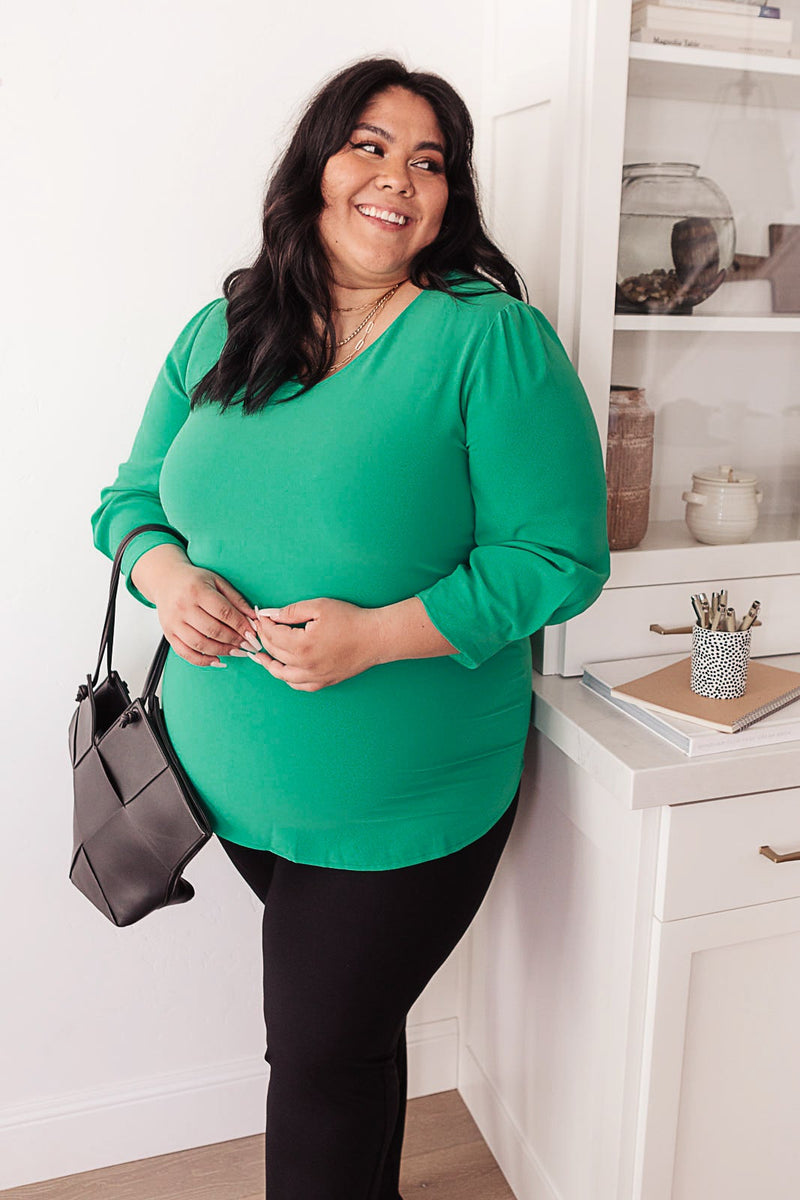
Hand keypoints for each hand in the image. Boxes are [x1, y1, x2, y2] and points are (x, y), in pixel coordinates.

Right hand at [140, 549, 259, 667]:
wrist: (166, 580)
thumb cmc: (194, 580)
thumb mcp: (217, 581)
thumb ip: (236, 599)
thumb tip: (254, 617)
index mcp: (197, 590)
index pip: (223, 612)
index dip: (240, 625)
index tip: (253, 634)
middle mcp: (183, 607)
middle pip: (213, 630)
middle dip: (234, 640)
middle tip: (248, 645)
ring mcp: (173, 622)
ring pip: (200, 644)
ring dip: (222, 651)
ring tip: (237, 652)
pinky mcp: (168, 633)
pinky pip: (185, 653)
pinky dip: (202, 660)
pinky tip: (217, 659)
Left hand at [247, 598, 381, 690]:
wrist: (376, 637)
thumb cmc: (350, 620)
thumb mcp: (319, 607)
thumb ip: (291, 611)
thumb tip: (270, 615)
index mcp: (301, 646)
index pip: (272, 635)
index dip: (264, 624)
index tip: (261, 615)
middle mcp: (305, 665)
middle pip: (274, 653)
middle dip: (264, 638)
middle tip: (260, 628)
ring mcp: (314, 677)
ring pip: (282, 674)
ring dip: (269, 664)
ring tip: (260, 655)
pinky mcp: (324, 682)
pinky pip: (298, 685)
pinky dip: (287, 678)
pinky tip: (283, 670)